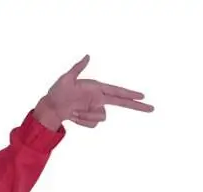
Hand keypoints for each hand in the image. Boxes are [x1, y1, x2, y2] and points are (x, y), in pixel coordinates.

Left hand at [34, 54, 153, 129]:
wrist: (51, 108)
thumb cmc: (58, 91)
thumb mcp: (67, 78)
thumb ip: (78, 68)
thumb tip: (88, 56)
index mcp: (97, 88)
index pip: (118, 92)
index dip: (130, 94)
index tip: (142, 96)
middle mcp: (99, 99)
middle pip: (122, 104)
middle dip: (136, 106)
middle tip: (151, 108)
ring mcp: (95, 110)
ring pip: (101, 117)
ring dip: (87, 115)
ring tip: (74, 110)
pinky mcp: (90, 119)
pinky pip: (92, 124)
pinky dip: (83, 121)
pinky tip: (74, 116)